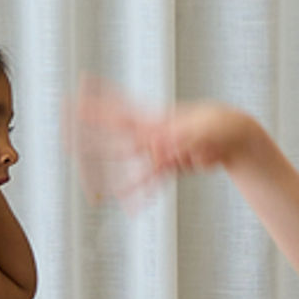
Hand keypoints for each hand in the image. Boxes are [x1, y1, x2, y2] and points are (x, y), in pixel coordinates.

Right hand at [72, 78, 254, 202]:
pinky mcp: (170, 167)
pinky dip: (140, 194)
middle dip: (90, 134)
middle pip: (113, 135)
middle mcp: (151, 134)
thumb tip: (158, 151)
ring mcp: (158, 151)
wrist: (232, 134)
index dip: (97, 103)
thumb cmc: (217, 124)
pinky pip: (150, 183)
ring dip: (110, 175)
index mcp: (155, 120)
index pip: (119, 110)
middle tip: (67, 133)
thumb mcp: (198, 130)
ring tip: (94, 188)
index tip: (79, 93)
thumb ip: (177, 140)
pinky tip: (129, 205)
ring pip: (127, 164)